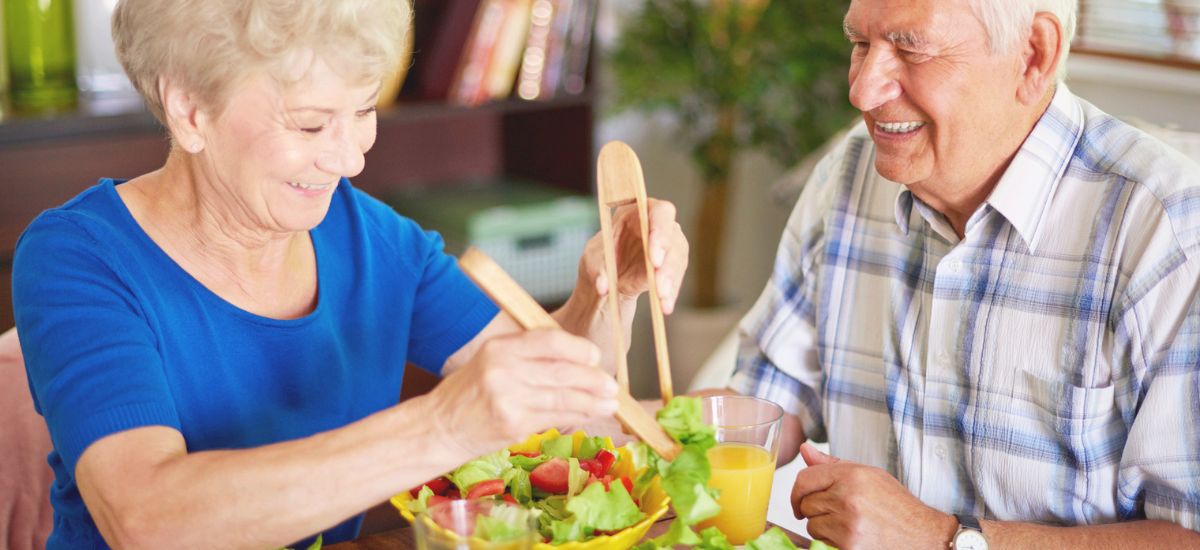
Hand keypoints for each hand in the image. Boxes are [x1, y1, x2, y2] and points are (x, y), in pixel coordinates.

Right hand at [426, 330, 619, 457]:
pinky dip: (578, 416)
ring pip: (564, 396)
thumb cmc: (469, 393)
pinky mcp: (513, 424)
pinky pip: (556, 417)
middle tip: (611, 385)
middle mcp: (504, 369)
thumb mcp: (491, 360)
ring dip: (592, 401)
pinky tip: (589, 415)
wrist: (439, 427)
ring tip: (610, 403)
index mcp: (500, 347)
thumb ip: (528, 356)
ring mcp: (508, 398)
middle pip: (563, 370)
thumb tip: (577, 359)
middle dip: (594, 379)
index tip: (595, 357)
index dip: (579, 349)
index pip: (550, 340)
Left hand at [579, 198, 687, 313]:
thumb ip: (597, 270)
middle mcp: (659, 225)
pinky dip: (671, 293)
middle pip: (673, 237)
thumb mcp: (592, 260)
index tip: (654, 256)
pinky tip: (665, 306)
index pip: (659, 212)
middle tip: (659, 284)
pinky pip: (676, 278)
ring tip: (662, 300)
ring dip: (671, 281)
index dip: (660, 231)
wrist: (608, 276)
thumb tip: (603, 286)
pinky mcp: (672, 266)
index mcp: (639, 211)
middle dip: (668, 262)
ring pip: (677, 260)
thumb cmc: (601, 257)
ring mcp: (669, 246)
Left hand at [791, 443, 957, 549]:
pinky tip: (851, 538)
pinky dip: (831, 542)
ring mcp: (847, 525)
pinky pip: (821, 542)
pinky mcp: (848, 547)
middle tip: (838, 514)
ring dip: (823, 528)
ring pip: (812, 526)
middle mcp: (848, 498)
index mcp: (852, 476)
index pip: (805, 479)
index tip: (800, 501)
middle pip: (806, 504)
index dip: (797, 492)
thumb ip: (832, 465)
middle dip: (816, 510)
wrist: (924, 537)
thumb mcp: (869, 476)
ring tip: (849, 526)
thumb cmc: (898, 507)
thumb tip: (804, 449)